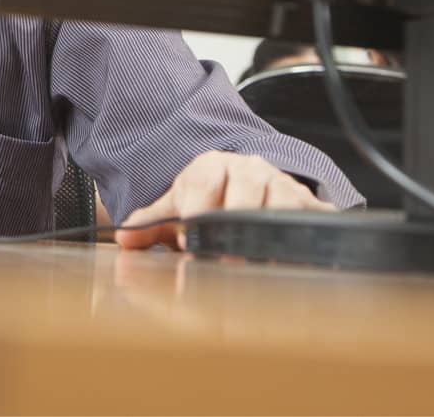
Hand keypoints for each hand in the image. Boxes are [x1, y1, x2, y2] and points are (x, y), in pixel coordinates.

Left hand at [115, 150, 335, 250]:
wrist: (252, 184)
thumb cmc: (211, 197)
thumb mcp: (179, 204)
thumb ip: (151, 222)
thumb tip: (124, 238)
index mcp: (213, 166)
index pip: (204, 182)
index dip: (197, 212)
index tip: (188, 239)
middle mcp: (250, 170)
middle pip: (244, 196)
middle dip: (234, 230)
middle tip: (224, 262)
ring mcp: (283, 186)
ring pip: (280, 209)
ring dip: (268, 240)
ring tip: (256, 267)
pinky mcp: (309, 205)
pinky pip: (310, 223)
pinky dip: (303, 244)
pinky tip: (291, 264)